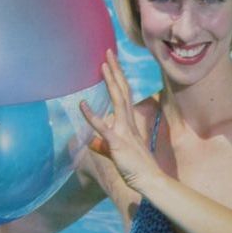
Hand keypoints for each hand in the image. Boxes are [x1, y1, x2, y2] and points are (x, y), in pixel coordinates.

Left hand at [80, 50, 160, 193]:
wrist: (150, 180)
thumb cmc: (136, 169)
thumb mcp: (119, 153)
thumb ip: (105, 144)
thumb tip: (93, 142)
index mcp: (129, 123)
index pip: (124, 95)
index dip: (118, 77)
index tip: (112, 62)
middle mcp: (128, 123)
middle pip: (122, 91)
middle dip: (115, 71)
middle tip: (108, 52)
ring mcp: (123, 131)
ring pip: (117, 101)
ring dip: (110, 82)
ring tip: (102, 65)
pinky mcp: (117, 143)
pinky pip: (102, 127)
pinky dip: (91, 115)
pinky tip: (82, 105)